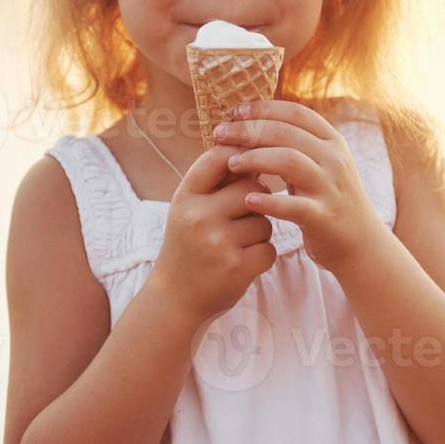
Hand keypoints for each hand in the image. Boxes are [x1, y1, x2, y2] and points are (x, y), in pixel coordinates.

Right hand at [150, 145, 276, 324]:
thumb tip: (257, 146)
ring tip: (238, 242)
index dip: (241, 155)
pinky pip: (269, 248)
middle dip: (257, 199)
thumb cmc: (189, 244)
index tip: (250, 164)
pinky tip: (243, 261)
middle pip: (252, 187)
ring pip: (265, 219)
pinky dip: (262, 255)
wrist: (175, 297)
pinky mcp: (237, 268)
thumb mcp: (189, 207)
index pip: (219, 158)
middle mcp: (199, 216)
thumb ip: (216, 181)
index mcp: (186, 197)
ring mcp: (218, 243)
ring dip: (260, 231)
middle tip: (242, 215)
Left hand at [215, 100, 385, 271]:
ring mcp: (331, 188)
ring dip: (255, 158)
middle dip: (248, 130)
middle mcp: (334, 159)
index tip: (235, 112)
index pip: (295, 112)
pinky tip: (248, 200)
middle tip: (220, 135)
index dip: (263, 108)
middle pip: (286, 133)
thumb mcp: (319, 166)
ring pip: (289, 161)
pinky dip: (269, 202)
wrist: (361, 245)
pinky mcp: (324, 217)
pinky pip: (294, 206)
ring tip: (231, 164)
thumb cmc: (328, 202)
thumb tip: (253, 125)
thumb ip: (295, 147)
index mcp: (332, 142)